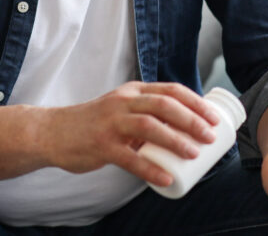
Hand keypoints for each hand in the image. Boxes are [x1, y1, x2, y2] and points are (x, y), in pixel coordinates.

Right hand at [44, 81, 220, 186]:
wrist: (53, 132)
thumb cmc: (94, 124)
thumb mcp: (121, 110)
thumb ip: (146, 115)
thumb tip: (183, 132)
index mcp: (133, 91)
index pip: (170, 90)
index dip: (195, 102)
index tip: (214, 118)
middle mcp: (123, 102)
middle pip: (163, 105)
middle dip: (191, 120)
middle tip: (210, 136)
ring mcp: (111, 123)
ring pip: (149, 126)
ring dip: (175, 140)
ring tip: (194, 153)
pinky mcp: (101, 145)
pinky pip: (129, 158)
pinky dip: (150, 169)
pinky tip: (166, 178)